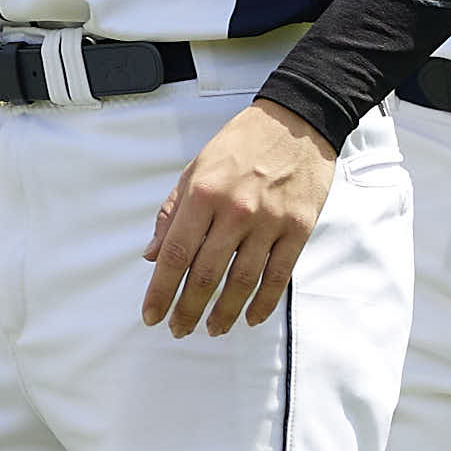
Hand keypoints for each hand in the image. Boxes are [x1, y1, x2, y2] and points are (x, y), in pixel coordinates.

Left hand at [142, 101, 338, 336]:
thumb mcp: (196, 168)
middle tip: (179, 329)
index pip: (175, 255)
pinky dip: (263, 303)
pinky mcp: (298, 229)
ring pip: (242, 282)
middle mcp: (235, 211)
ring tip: (213, 329)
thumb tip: (153, 254)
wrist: (296, 121)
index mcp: (203, 194)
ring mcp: (269, 222)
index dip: (161, 291)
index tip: (152, 315)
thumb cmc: (243, 143)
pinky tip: (250, 318)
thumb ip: (172, 212)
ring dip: (224, 313)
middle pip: (206, 275)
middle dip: (188, 309)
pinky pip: (279, 276)